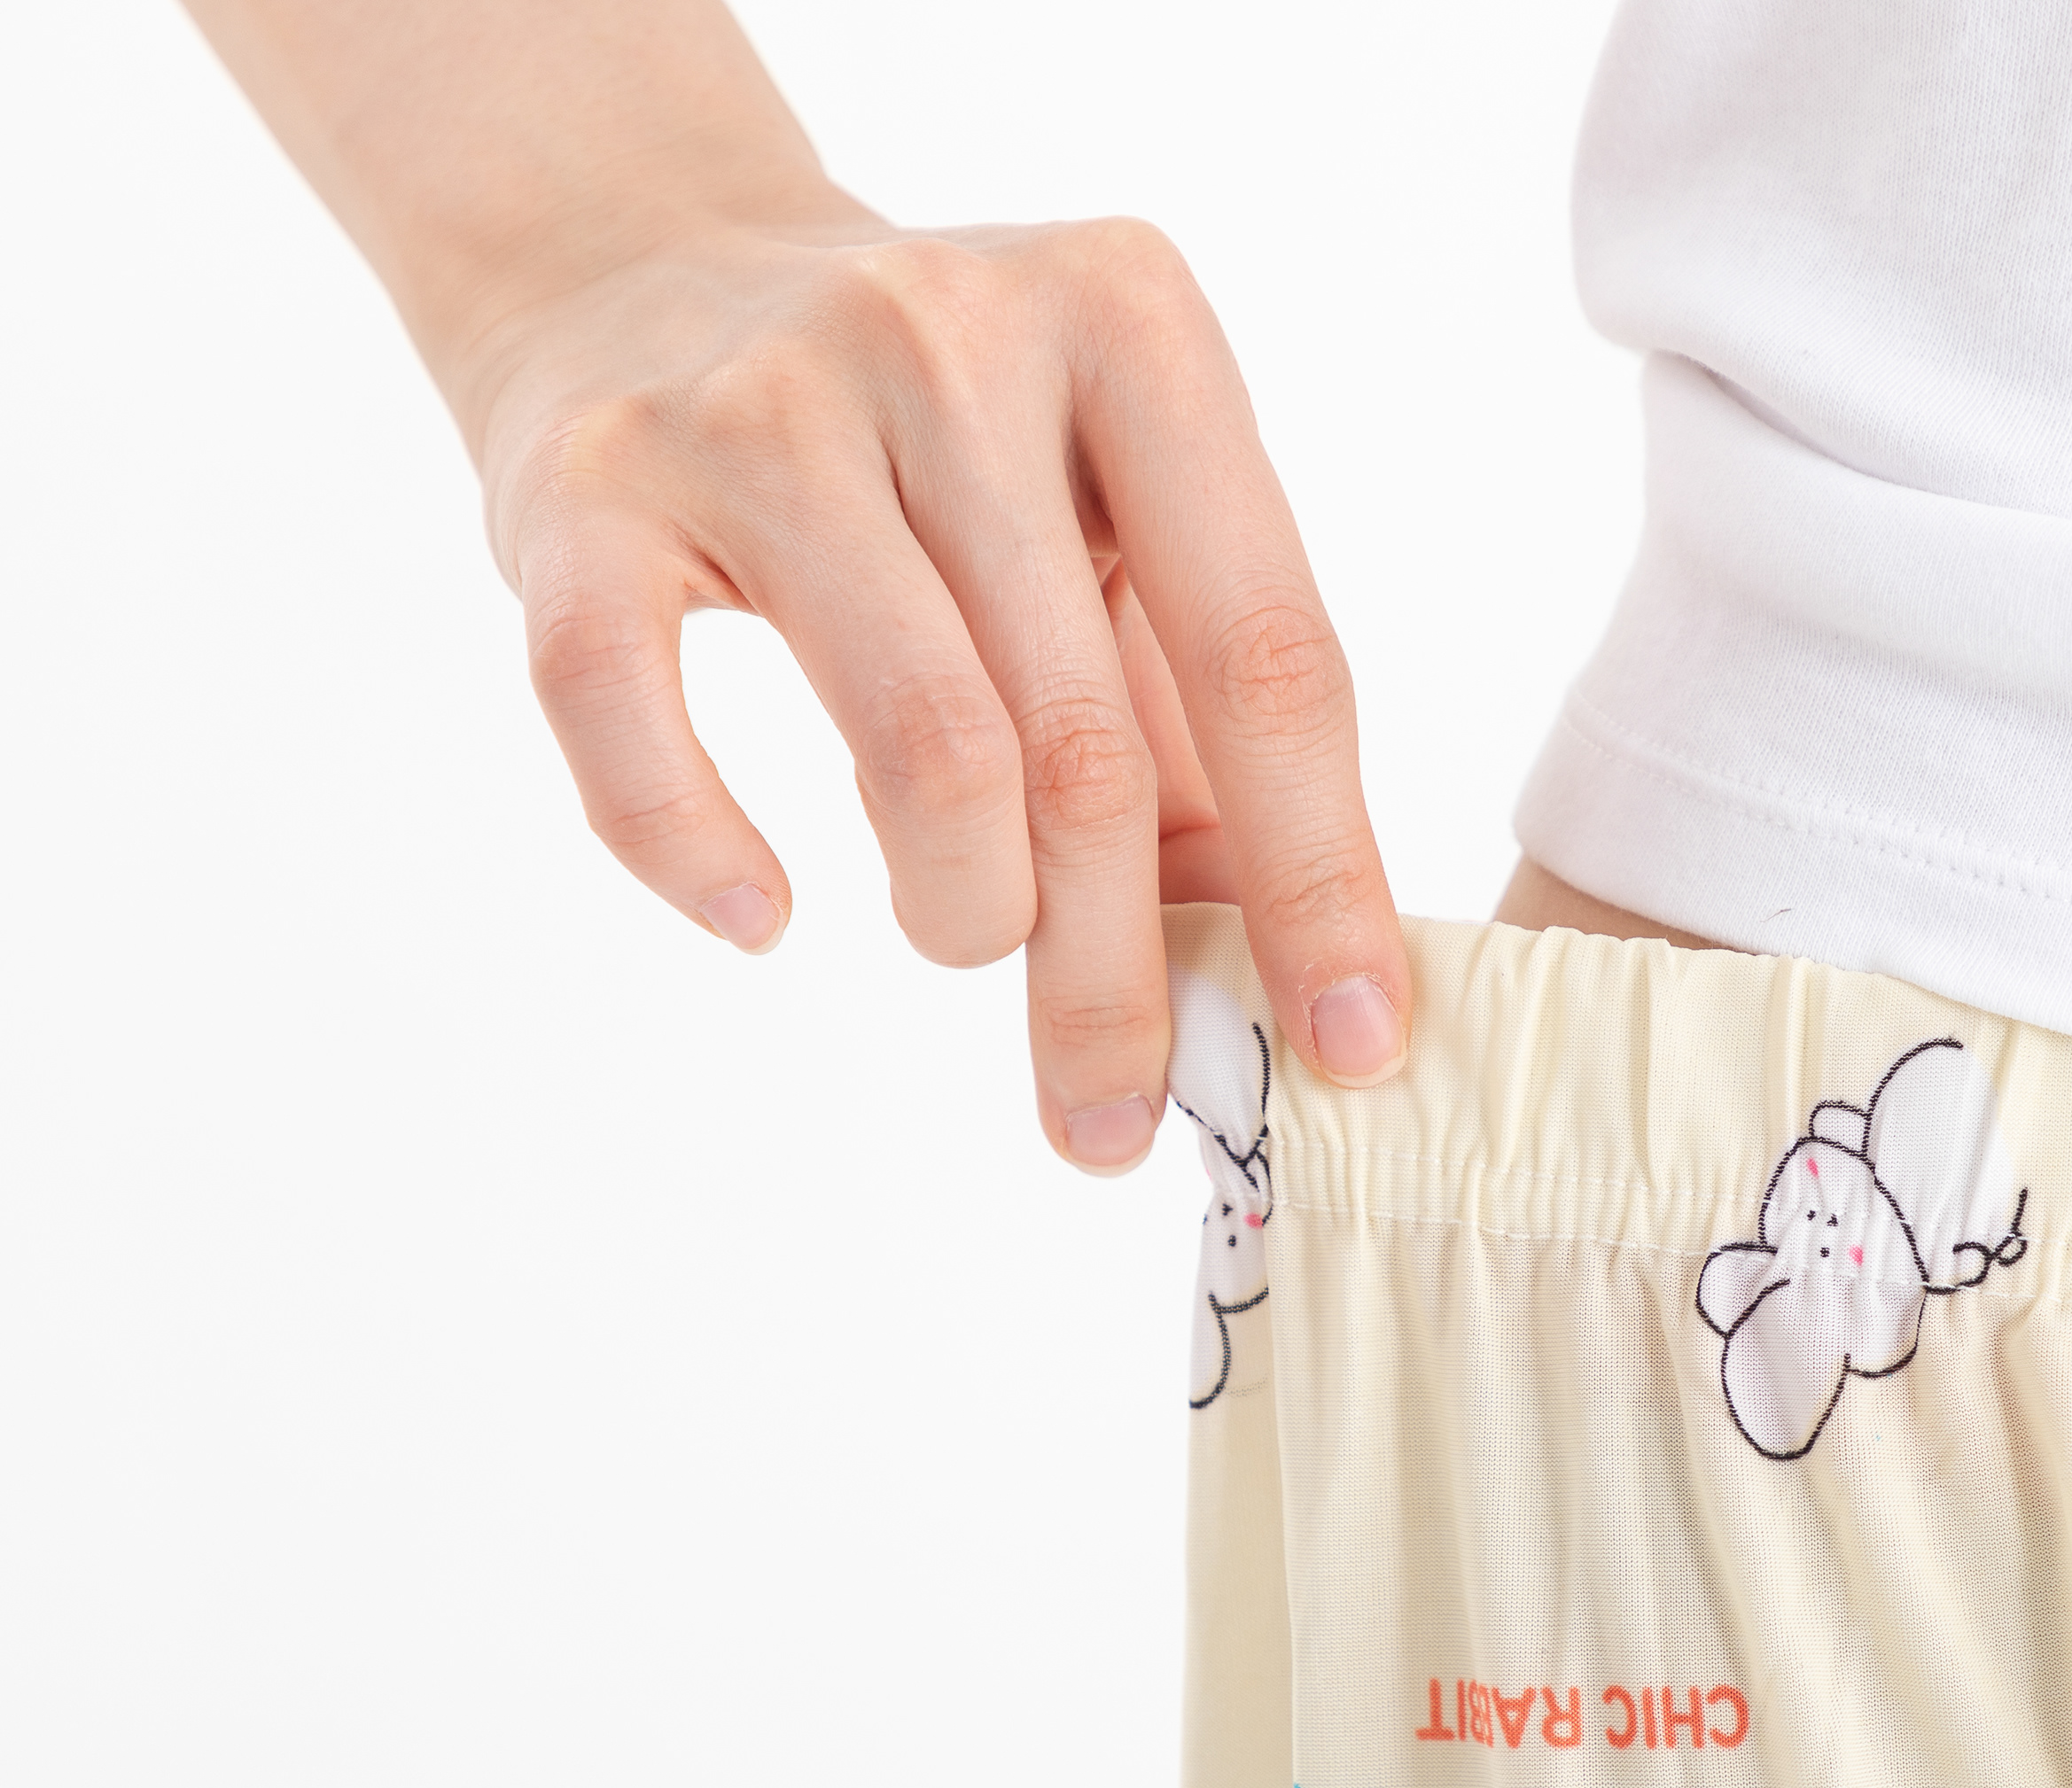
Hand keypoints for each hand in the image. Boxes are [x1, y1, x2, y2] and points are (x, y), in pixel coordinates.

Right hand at [460, 210, 1411, 1170]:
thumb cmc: (933, 438)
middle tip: (1118, 1105)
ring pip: (921, 749)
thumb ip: (1197, 717)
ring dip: (964, 912)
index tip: (1353, 1046)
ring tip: (965, 934)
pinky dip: (700, 853)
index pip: (1268, 656)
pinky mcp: (578, 482)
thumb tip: (1284, 963)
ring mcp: (756, 400)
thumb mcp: (1104, 520)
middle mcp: (949, 335)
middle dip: (1116, 970)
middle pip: (1085, 740)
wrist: (639, 257)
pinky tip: (758, 910)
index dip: (1323, 875)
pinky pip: (634, 719)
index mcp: (1132, 325)